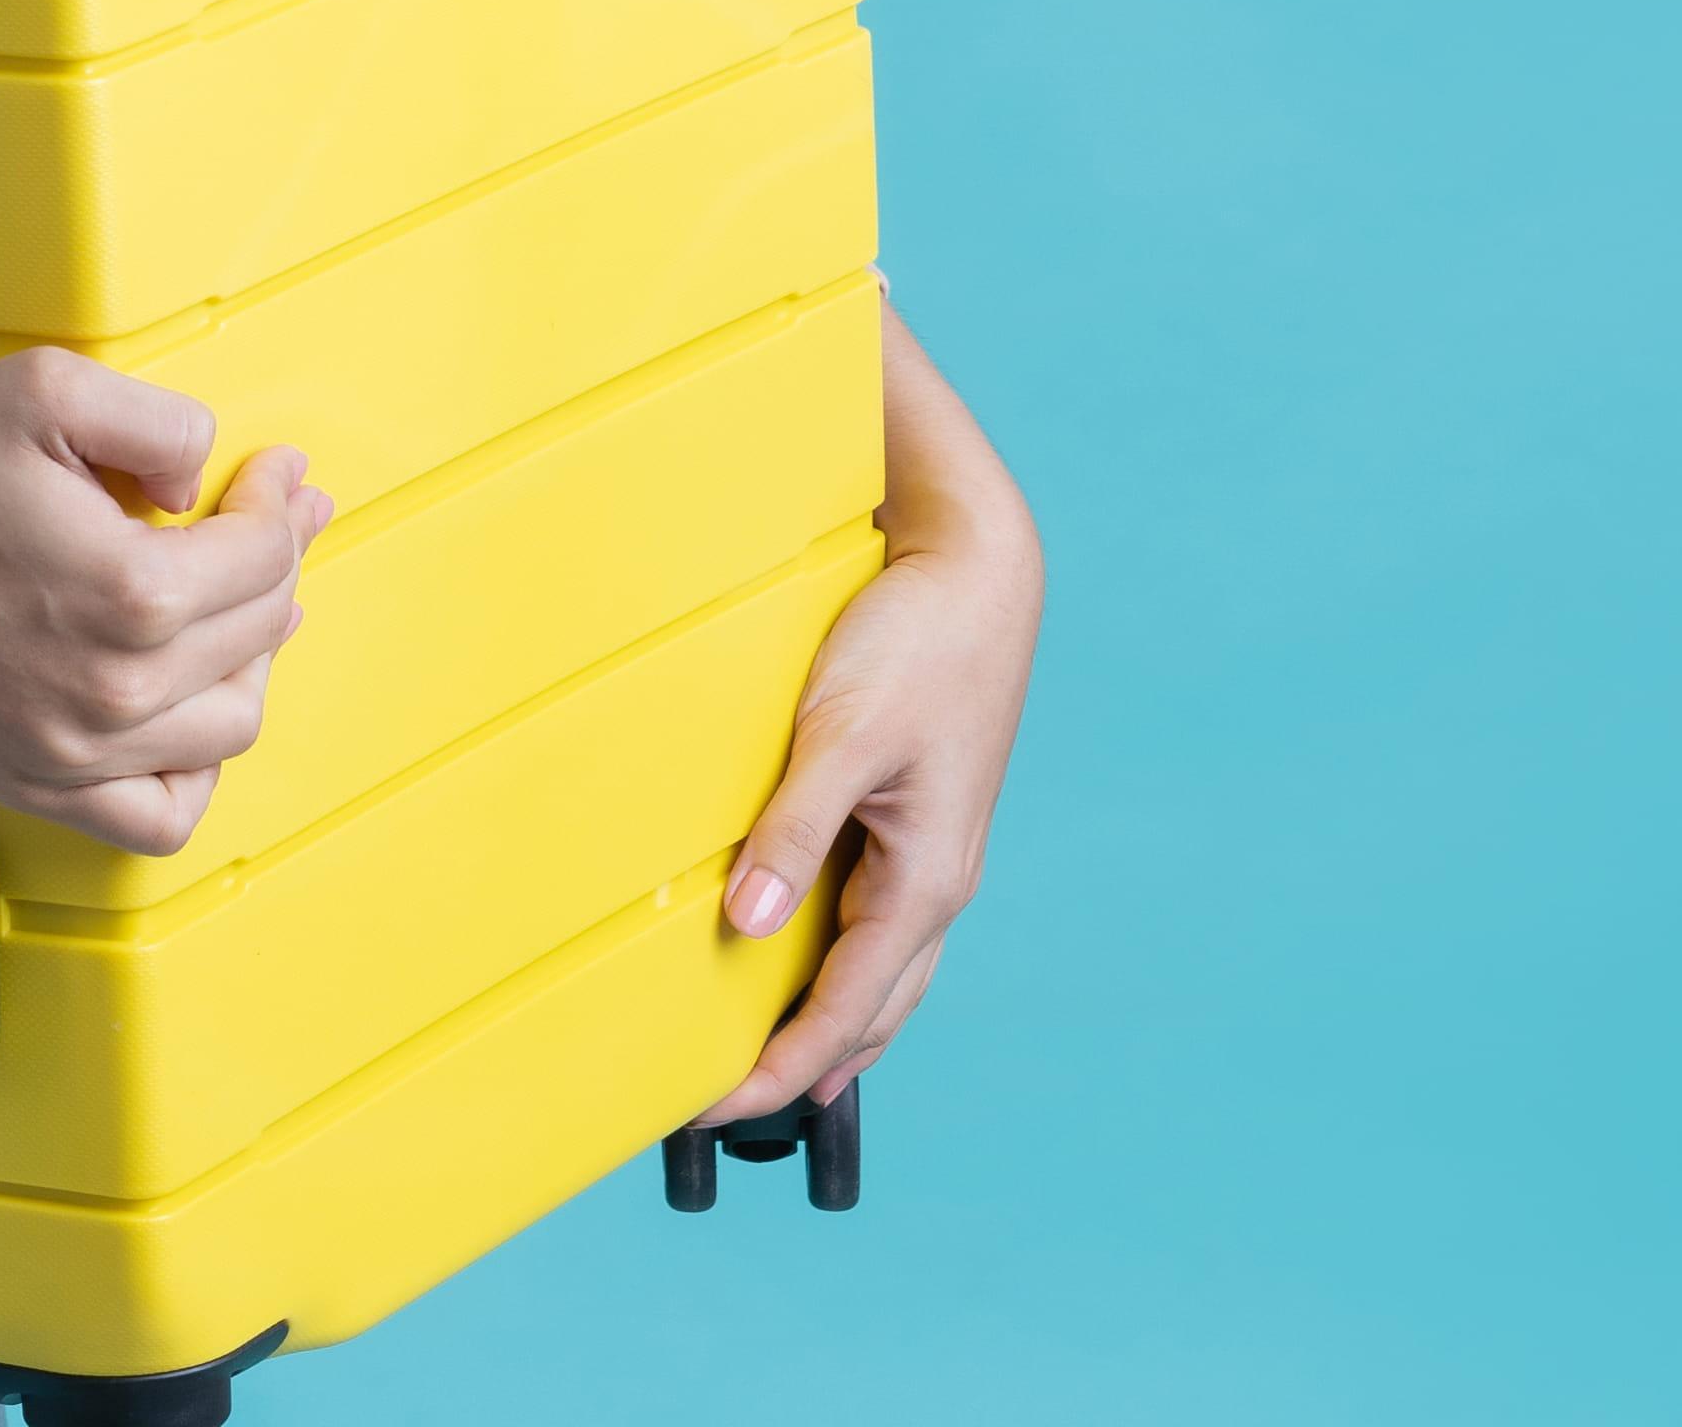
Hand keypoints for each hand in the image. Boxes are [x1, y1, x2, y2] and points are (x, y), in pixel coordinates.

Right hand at [0, 343, 323, 858]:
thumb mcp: (48, 389)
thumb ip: (161, 422)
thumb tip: (204, 482)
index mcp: (132, 591)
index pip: (264, 554)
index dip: (281, 502)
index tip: (278, 473)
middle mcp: (116, 689)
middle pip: (260, 633)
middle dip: (280, 562)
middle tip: (272, 517)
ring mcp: (76, 751)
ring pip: (231, 725)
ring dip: (253, 659)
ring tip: (239, 607)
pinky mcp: (37, 779)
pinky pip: (160, 815)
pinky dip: (194, 773)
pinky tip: (187, 717)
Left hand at [703, 313, 1040, 1127]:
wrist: (976, 572)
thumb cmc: (914, 643)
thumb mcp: (842, 733)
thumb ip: (793, 828)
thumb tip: (745, 924)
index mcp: (925, 881)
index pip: (843, 1014)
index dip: (773, 1072)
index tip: (706, 1111)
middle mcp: (936, 884)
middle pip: (868, 1015)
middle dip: (798, 1070)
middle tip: (714, 1108)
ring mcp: (930, 856)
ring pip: (877, 977)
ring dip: (823, 1027)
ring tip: (754, 1063)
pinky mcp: (915, 822)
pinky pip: (873, 923)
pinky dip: (833, 966)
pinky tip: (791, 960)